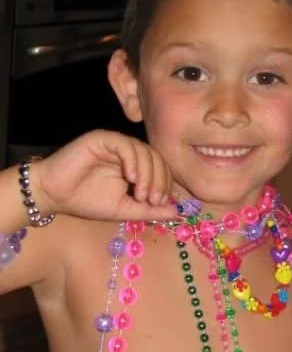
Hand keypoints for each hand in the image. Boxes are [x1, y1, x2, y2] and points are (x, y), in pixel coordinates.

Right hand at [32, 130, 175, 220]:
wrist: (55, 195)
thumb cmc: (87, 201)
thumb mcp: (124, 210)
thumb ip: (149, 210)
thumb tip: (176, 212)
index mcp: (136, 167)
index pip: (161, 169)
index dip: (166, 185)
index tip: (160, 204)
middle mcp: (129, 153)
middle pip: (157, 158)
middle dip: (159, 180)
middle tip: (152, 199)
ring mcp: (117, 144)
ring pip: (144, 151)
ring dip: (148, 173)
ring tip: (140, 193)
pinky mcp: (103, 138)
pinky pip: (126, 145)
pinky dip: (133, 161)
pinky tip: (130, 177)